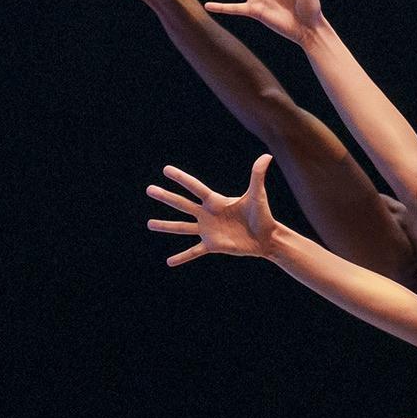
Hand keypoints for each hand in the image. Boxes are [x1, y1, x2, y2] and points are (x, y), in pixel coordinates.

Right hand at [145, 157, 275, 265]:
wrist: (266, 237)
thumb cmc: (262, 214)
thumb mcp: (257, 195)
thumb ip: (258, 175)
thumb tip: (267, 155)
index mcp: (215, 201)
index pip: (194, 187)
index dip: (181, 178)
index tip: (166, 170)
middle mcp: (207, 214)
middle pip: (182, 204)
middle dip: (166, 197)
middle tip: (149, 189)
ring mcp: (208, 230)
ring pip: (182, 227)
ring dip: (166, 226)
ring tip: (149, 224)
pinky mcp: (212, 245)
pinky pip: (193, 252)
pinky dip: (182, 257)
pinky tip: (170, 262)